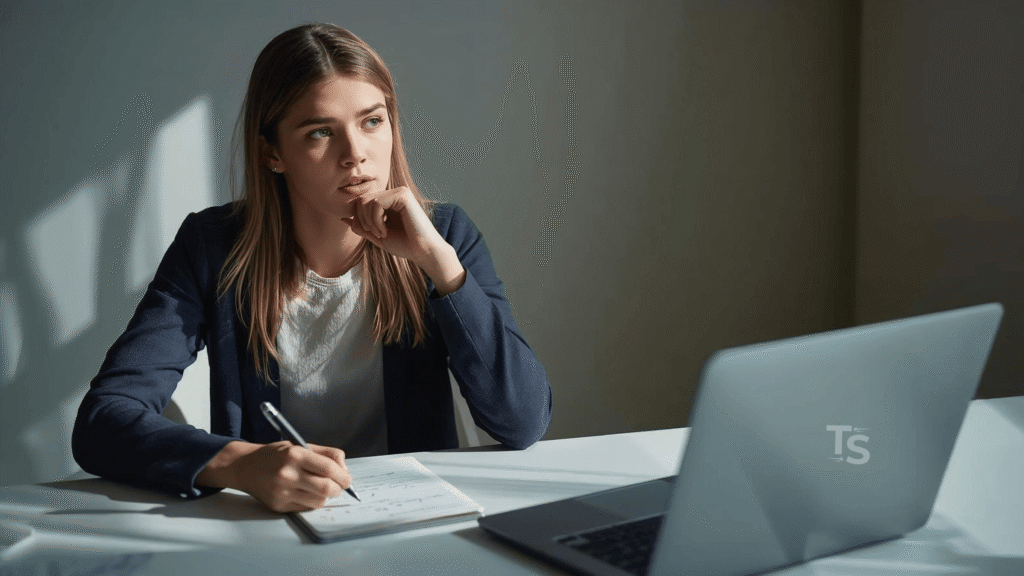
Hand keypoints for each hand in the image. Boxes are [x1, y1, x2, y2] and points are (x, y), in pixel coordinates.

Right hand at [197, 441, 350, 511]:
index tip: (347, 479)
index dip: (343, 476)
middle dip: (338, 488)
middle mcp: (287, 474)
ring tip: (319, 488)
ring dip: (325, 496)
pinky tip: (305, 492)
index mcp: (295, 455)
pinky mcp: (278, 505)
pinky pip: (306, 508)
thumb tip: (345, 469)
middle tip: (339, 486)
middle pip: (326, 488)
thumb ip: (326, 454)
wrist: (245, 467)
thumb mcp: (300, 445)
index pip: (329, 469)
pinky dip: (312, 502)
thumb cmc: (276, 455)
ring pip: (319, 502)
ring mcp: (282, 492)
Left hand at [345, 186, 466, 294]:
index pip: (362, 201)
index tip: (370, 233)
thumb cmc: (404, 245)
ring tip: (381, 234)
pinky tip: (386, 231)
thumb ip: (362, 226)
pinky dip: (376, 220)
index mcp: (389, 200)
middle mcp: (394, 192)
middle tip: (375, 234)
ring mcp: (399, 192)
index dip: (359, 218)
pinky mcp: (403, 195)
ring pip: (367, 200)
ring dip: (369, 221)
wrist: (423, 252)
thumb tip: (343, 218)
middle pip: (361, 199)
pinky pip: (376, 203)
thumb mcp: (377, 235)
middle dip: (362, 219)